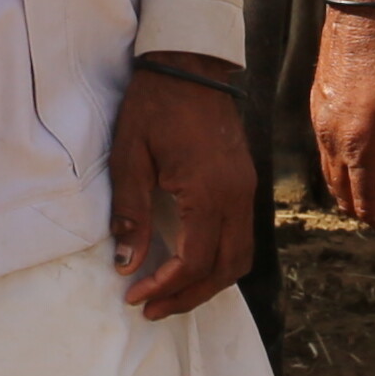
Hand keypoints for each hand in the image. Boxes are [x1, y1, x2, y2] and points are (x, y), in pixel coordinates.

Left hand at [107, 58, 255, 320]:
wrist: (190, 66)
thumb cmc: (154, 106)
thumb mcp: (130, 157)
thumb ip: (131, 213)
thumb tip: (128, 263)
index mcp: (209, 192)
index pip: (195, 261)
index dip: (165, 287)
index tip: (134, 296)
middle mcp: (237, 197)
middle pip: (224, 269)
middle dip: (188, 297)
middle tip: (151, 308)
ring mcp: (246, 191)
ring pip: (240, 257)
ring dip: (208, 284)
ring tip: (171, 295)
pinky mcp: (245, 184)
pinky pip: (242, 237)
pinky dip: (220, 261)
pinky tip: (192, 264)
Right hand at [308, 0, 374, 248]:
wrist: (363, 0)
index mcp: (355, 141)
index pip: (372, 208)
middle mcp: (330, 134)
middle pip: (351, 199)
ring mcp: (321, 118)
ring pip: (339, 177)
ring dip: (371, 192)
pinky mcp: (322, 102)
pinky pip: (333, 152)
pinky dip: (358, 168)